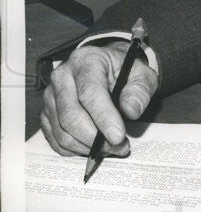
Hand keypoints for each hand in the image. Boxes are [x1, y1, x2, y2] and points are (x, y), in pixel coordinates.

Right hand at [41, 43, 157, 156]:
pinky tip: (94, 147)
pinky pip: (56, 140)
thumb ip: (140, 91)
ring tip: (111, 148)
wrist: (108, 69)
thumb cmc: (125, 71)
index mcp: (86, 60)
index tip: (118, 136)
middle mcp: (62, 76)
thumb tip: (130, 111)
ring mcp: (51, 96)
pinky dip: (75, 150)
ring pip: (62, 132)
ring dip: (87, 147)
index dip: (104, 118)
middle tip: (119, 146)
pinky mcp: (47, 114)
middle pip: (71, 116)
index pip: (89, 92)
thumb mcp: (142, 75)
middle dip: (95, 139)